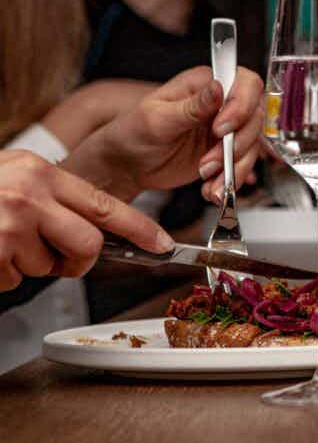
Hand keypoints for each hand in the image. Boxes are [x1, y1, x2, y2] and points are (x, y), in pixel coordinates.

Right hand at [0, 151, 172, 290]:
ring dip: (29, 266)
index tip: (163, 244)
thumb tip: (86, 220)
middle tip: (55, 258)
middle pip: (89, 244)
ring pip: (49, 267)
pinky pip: (14, 280)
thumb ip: (49, 193)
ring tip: (4, 243)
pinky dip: (3, 275)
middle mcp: (30, 197)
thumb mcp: (11, 174)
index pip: (104, 204)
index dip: (139, 228)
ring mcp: (12, 225)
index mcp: (41, 174)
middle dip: (77, 260)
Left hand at [62, 66, 264, 202]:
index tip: (220, 130)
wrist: (127, 165)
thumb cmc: (132, 133)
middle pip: (254, 117)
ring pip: (252, 144)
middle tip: (209, 163)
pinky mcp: (226, 151)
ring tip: (209, 181)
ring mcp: (226, 128)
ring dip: (234, 167)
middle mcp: (220, 103)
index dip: (241, 105)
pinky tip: (212, 189)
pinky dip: (231, 180)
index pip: (244, 83)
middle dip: (235, 145)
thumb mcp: (158, 118)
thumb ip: (192, 106)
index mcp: (204, 84)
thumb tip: (218, 87)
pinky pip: (242, 164)